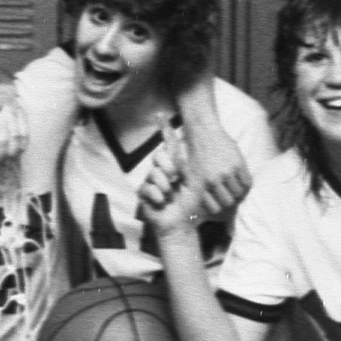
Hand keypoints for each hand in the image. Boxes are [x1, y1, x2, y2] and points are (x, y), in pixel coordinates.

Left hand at [0, 81, 27, 162]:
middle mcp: (2, 106)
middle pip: (7, 133)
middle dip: (5, 150)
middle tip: (1, 160)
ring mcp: (15, 108)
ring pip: (20, 134)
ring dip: (16, 149)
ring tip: (10, 157)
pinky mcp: (24, 111)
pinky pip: (27, 131)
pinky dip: (24, 143)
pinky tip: (19, 150)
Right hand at [138, 116, 203, 235]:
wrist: (180, 225)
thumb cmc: (191, 204)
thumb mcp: (197, 184)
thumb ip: (196, 169)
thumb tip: (197, 153)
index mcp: (175, 165)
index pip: (168, 145)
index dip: (164, 129)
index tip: (161, 114)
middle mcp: (161, 170)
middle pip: (159, 156)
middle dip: (168, 166)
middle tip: (176, 178)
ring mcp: (150, 181)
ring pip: (153, 172)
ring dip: (165, 185)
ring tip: (171, 194)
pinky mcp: (143, 193)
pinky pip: (147, 187)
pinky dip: (157, 196)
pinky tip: (162, 202)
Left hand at [185, 124, 249, 216]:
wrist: (203, 132)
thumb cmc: (196, 154)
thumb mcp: (190, 174)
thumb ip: (196, 191)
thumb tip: (198, 212)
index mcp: (201, 185)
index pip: (214, 208)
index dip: (219, 208)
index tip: (221, 205)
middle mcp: (213, 180)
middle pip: (228, 202)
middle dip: (230, 201)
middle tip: (231, 196)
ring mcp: (227, 172)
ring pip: (239, 193)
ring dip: (239, 192)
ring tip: (236, 187)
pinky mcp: (238, 164)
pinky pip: (247, 182)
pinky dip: (246, 184)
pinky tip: (242, 179)